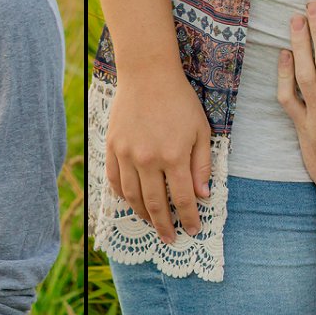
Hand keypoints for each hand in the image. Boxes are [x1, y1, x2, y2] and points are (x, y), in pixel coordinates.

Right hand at [104, 67, 212, 242]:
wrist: (148, 75)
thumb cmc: (180, 101)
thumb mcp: (202, 131)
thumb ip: (202, 165)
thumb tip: (202, 195)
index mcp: (174, 156)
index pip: (182, 198)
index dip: (188, 218)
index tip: (193, 231)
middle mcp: (148, 159)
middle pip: (155, 204)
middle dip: (164, 226)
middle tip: (170, 239)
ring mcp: (127, 154)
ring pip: (133, 196)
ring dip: (143, 215)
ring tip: (153, 224)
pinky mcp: (112, 147)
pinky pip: (115, 180)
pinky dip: (123, 196)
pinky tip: (132, 202)